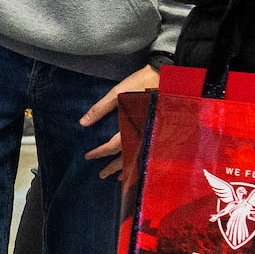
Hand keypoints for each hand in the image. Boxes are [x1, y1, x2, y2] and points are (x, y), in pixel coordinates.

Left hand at [81, 63, 159, 179]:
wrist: (171, 76)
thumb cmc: (143, 82)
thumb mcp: (118, 93)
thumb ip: (100, 109)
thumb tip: (83, 122)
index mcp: (133, 125)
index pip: (113, 145)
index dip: (99, 152)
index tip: (88, 156)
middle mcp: (145, 134)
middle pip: (127, 157)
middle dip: (113, 167)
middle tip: (101, 175)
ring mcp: (155, 135)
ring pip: (140, 157)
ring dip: (128, 168)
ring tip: (117, 178)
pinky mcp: (161, 132)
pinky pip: (149, 152)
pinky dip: (141, 161)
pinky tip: (136, 165)